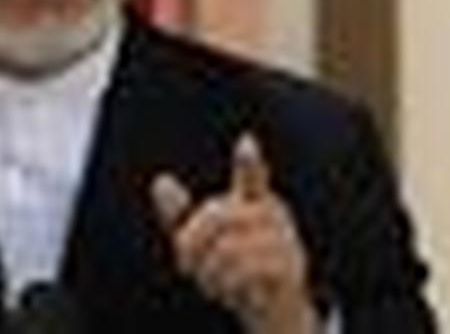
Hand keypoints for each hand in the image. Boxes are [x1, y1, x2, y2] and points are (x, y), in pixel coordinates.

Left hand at [149, 134, 319, 333]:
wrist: (271, 306)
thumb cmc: (232, 266)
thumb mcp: (199, 240)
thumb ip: (180, 212)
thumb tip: (160, 181)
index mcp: (250, 200)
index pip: (251, 177)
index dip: (248, 163)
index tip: (246, 143)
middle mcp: (271, 214)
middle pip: (217, 218)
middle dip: (191, 245)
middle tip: (186, 267)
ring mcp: (284, 239)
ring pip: (229, 250)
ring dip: (210, 274)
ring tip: (212, 284)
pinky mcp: (290, 267)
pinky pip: (247, 273)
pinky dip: (230, 287)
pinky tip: (232, 292)